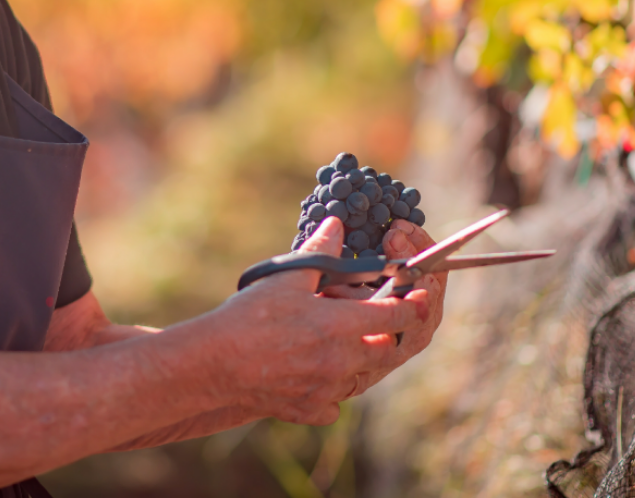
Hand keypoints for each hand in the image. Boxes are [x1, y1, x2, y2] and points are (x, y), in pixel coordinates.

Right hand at [204, 217, 428, 425]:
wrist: (214, 365)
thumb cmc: (249, 318)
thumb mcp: (286, 278)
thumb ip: (319, 253)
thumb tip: (337, 225)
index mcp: (341, 326)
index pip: (395, 316)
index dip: (413, 304)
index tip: (421, 295)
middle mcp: (342, 362)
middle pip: (388, 350)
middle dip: (389, 333)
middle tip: (378, 319)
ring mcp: (327, 390)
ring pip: (364, 376)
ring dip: (362, 359)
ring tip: (343, 341)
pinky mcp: (309, 410)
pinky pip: (336, 402)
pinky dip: (333, 388)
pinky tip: (318, 371)